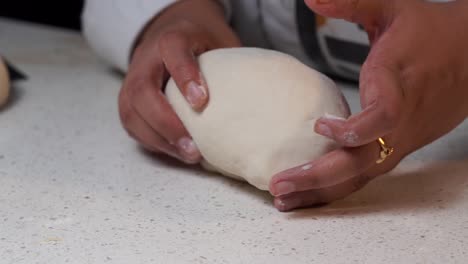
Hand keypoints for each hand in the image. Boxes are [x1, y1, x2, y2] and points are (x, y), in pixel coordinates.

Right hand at [119, 0, 239, 162]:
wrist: (170, 31)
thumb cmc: (201, 41)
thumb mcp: (220, 41)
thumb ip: (231, 64)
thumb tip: (258, 97)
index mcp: (172, 38)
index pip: (172, 50)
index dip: (184, 74)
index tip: (201, 102)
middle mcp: (146, 59)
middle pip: (142, 90)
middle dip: (165, 122)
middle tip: (193, 146)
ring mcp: (133, 80)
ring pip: (131, 111)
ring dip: (159, 138)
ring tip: (189, 155)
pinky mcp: (129, 100)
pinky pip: (132, 125)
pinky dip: (153, 142)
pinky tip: (177, 152)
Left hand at [269, 0, 467, 210]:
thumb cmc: (430, 32)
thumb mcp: (392, 9)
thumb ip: (351, 3)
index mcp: (400, 85)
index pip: (383, 117)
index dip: (353, 128)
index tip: (319, 125)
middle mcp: (401, 123)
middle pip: (362, 162)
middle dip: (318, 176)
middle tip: (278, 185)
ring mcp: (401, 141)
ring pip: (362, 176)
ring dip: (322, 191)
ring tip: (285, 201)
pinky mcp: (398, 149)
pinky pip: (365, 175)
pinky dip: (337, 188)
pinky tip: (311, 195)